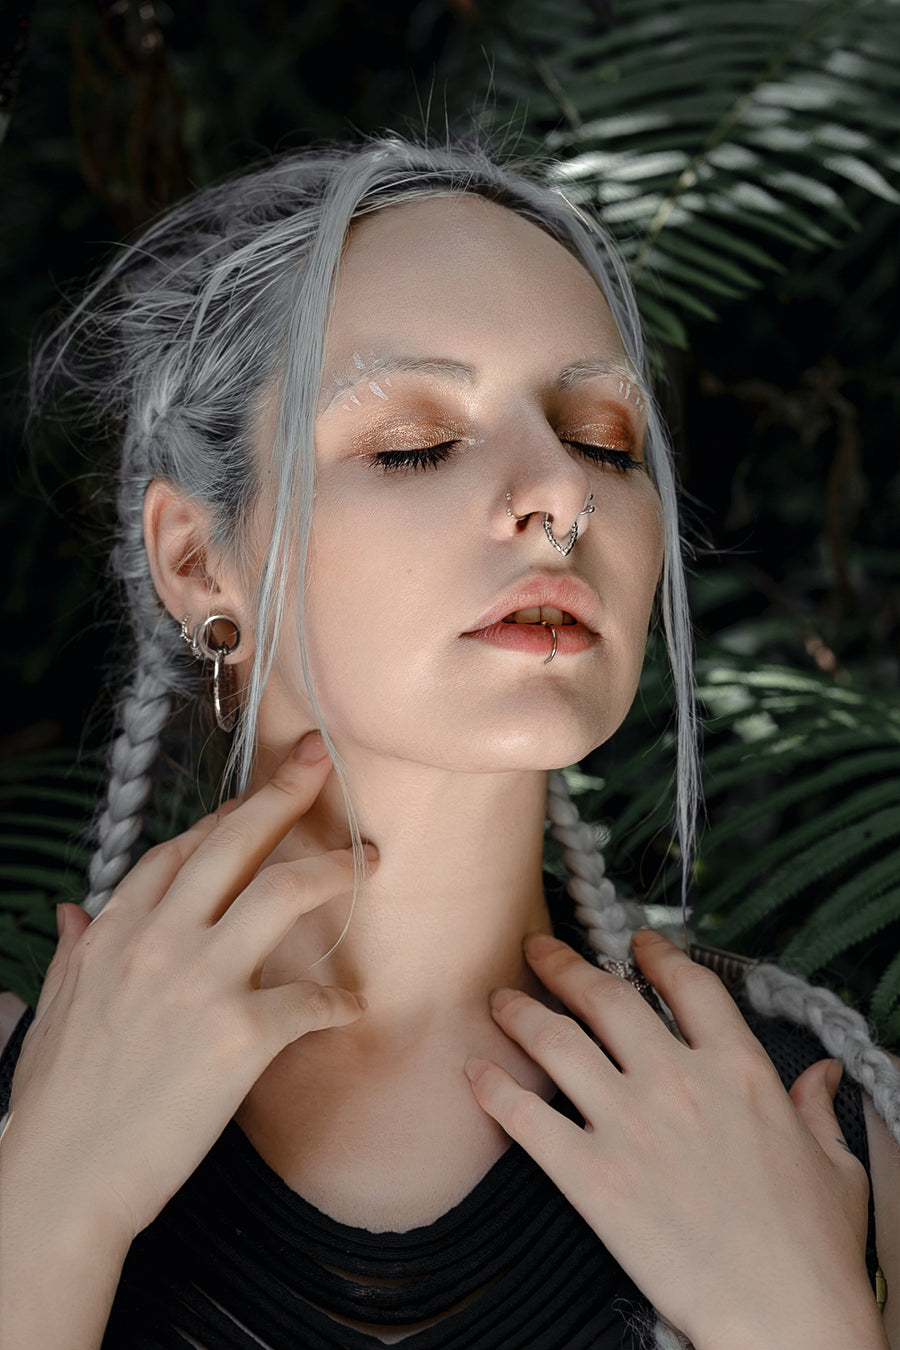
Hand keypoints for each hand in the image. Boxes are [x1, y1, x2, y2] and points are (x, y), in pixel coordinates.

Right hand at [2, 732, 372, 1246]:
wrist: (61, 1182)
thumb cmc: (58, 1100)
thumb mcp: (56, 1007)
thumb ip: (77, 949)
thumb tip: (74, 911)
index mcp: (117, 930)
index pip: (182, 849)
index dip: (227, 817)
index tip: (260, 800)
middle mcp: (159, 940)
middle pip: (236, 842)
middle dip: (287, 790)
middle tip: (325, 759)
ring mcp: (201, 982)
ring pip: (284, 892)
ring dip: (335, 868)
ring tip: (369, 861)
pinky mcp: (238, 1035)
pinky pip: (310, 999)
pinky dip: (339, 1001)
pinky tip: (353, 1006)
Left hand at [466, 930, 884, 1349]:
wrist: (784, 1315)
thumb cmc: (814, 1247)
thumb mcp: (834, 1165)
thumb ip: (817, 1108)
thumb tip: (821, 1076)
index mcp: (739, 1069)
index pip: (688, 985)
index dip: (655, 953)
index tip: (634, 942)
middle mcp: (678, 1080)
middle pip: (605, 997)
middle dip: (563, 965)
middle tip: (538, 949)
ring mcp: (630, 1124)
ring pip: (557, 1042)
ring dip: (520, 1013)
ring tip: (499, 1000)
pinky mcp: (591, 1176)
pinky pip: (526, 1118)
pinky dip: (495, 1089)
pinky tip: (475, 1072)